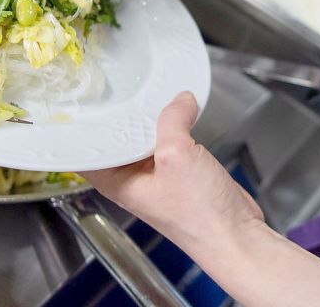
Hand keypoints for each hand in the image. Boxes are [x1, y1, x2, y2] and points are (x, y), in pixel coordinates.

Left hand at [81, 91, 263, 246]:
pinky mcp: (179, 172)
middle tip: (124, 84)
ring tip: (153, 90)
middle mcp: (132, 178)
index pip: (88, 149)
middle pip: (118, 137)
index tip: (86, 99)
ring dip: (153, 118)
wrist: (234, 235)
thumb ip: (173, 120)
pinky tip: (181, 111)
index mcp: (116, 181)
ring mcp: (156, 175)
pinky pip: (170, 142)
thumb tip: (180, 100)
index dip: (85, 124)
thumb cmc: (199, 214)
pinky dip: (174, 127)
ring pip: (146, 137)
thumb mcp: (178, 155)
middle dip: (124, 113)